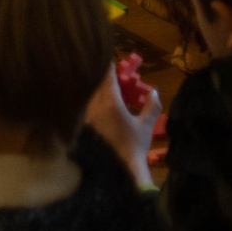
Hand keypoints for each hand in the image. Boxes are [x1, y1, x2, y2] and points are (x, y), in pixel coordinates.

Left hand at [84, 62, 160, 187]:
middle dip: (101, 76)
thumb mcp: (146, 128)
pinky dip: (88, 100)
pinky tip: (94, 104)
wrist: (110, 170)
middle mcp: (92, 104)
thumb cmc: (131, 148)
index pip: (106, 76)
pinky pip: (82, 104)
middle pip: (94, 82)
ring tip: (102, 88)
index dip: (108, 66)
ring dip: (94, 88)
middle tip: (109, 73)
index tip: (110, 59)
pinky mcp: (77, 124)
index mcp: (109, 102)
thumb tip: (154, 91)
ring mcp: (83, 114)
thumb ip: (152, 107)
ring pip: (87, 93)